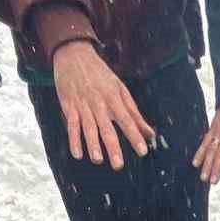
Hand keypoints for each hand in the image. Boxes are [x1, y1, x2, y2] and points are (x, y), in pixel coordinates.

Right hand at [53, 41, 154, 168]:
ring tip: (98, 160)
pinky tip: (77, 154)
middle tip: (118, 165)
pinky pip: (71, 125)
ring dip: (92, 144)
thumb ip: (134, 114)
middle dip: (113, 147)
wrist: (73, 54)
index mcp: (113, 97)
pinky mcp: (69, 106)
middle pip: (107, 128)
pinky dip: (73, 140)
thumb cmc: (101, 75)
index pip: (126, 120)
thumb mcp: (120, 90)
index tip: (143, 151)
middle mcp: (99, 102)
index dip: (134, 136)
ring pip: (88, 127)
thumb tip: (150, 134)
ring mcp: (83, 105)